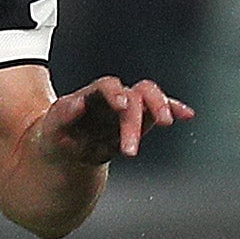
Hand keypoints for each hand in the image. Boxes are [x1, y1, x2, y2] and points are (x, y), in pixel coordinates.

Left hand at [31, 75, 192, 163]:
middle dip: (136, 120)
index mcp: (91, 96)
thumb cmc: (56, 137)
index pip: (107, 86)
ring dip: (161, 108)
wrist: (65, 150)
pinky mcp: (140, 121)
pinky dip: (174, 109)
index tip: (122, 106)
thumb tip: (77, 102)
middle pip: (133, 95)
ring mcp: (128, 108)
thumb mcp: (51, 129)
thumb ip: (63, 115)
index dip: (116, 93)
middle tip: (129, 152)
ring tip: (167, 123)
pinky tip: (188, 114)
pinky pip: (160, 111)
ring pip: (150, 98)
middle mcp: (113, 98)